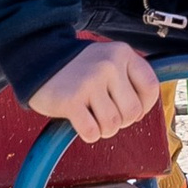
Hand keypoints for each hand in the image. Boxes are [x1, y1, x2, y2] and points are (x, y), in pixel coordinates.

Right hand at [27, 40, 164, 143]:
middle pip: (132, 113)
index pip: (150, 88)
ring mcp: (89, 82)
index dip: (144, 106)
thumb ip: (128, 76)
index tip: (132, 110)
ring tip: (91, 116)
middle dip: (121, 121)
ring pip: (112, 125)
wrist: (37, 59)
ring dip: (103, 129)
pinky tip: (80, 121)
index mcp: (122, 53)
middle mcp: (109, 65)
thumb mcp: (107, 59)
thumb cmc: (77, 67)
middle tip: (104, 113)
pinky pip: (92, 132)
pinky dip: (88, 134)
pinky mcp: (71, 100)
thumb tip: (145, 108)